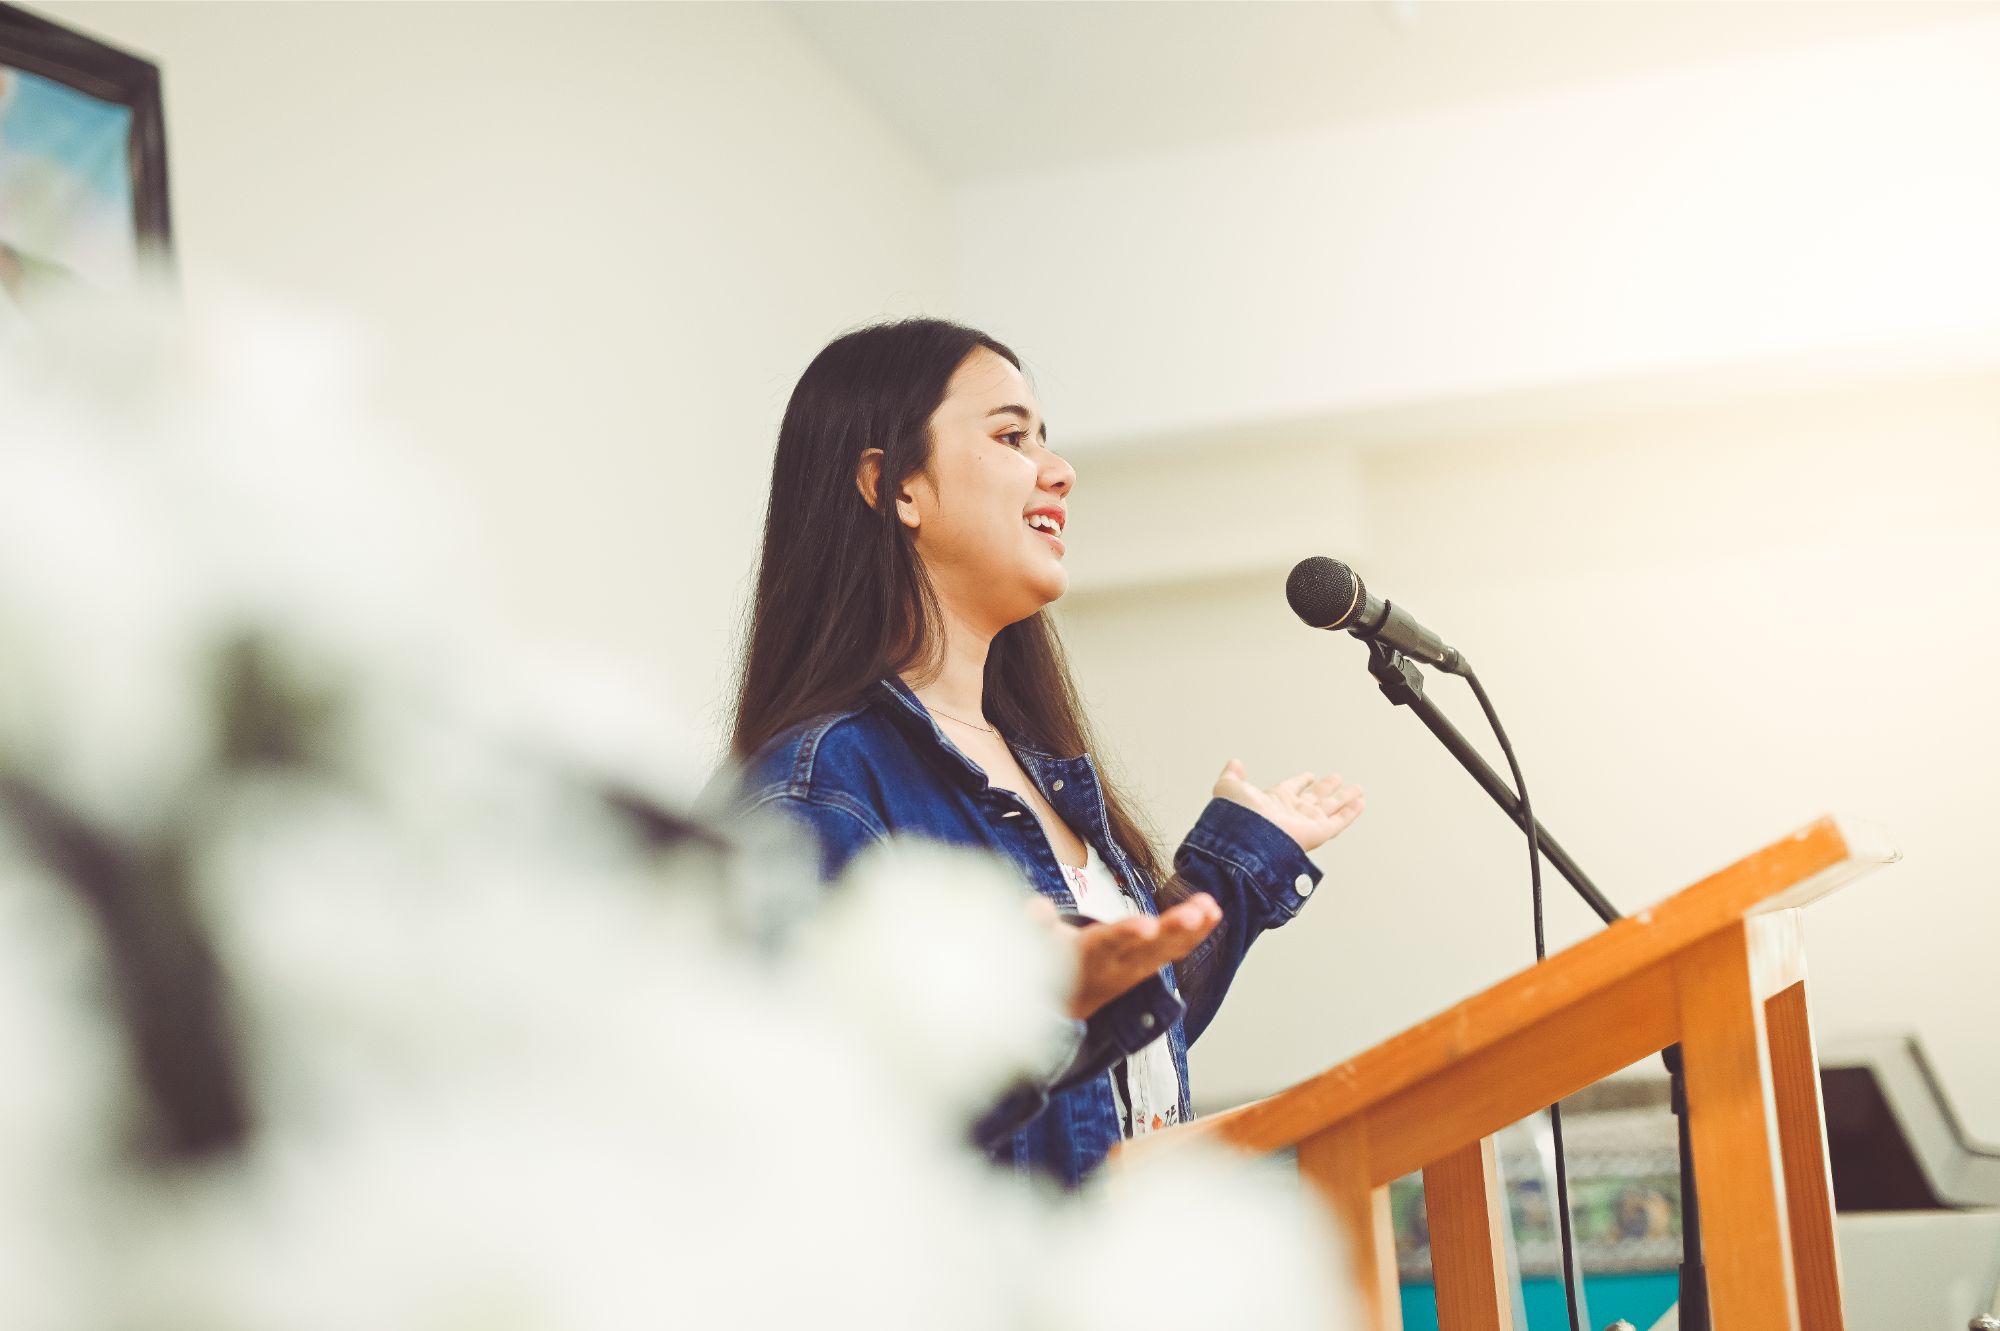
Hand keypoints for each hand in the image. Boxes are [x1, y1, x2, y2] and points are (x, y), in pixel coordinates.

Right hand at [1030, 894, 1222, 1019]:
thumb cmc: (1059, 964)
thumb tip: (1036, 908)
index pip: (1108, 943)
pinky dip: (1198, 932)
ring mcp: (1139, 967)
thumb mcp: (1042, 948)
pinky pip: (1179, 949)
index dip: (1127, 934)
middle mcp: (1120, 965)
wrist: (1072, 1005)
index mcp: (1090, 956)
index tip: (1147, 925)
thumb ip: (1039, 927)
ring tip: (1209, 908)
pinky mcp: (1152, 965)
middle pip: (1149, 948)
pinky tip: (1214, 912)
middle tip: (1192, 914)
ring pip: (1169, 950)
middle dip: (1172, 930)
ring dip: (1192, 930)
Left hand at [1213, 759, 1364, 853]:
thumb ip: (1233, 775)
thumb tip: (1234, 763)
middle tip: (1337, 778)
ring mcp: (1306, 823)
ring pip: (1330, 808)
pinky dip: (1351, 812)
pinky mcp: (1318, 832)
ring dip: (1344, 798)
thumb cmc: (1235, 817)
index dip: (1300, 781)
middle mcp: (1291, 812)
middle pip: (1314, 798)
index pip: (1290, 789)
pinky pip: (1338, 821)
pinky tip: (1360, 802)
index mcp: (1273, 802)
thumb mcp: (1229, 788)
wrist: (1245, 838)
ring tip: (1357, 789)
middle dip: (1326, 788)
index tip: (1308, 776)